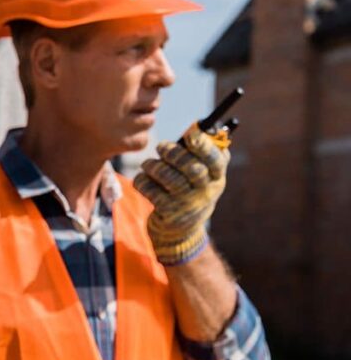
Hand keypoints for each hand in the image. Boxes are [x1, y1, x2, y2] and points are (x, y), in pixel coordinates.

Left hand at [134, 125, 229, 265]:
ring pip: (168, 178)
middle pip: (191, 168)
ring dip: (154, 166)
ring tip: (148, 164)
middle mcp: (205, 192)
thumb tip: (198, 126)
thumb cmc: (190, 193)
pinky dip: (143, 181)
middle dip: (174, 153)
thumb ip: (201, 154)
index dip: (203, 144)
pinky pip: (151, 191)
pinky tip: (142, 180)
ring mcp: (187, 204)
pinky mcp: (168, 214)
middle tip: (161, 147)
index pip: (216, 159)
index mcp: (217, 179)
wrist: (179, 233)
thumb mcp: (203, 178)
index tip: (190, 132)